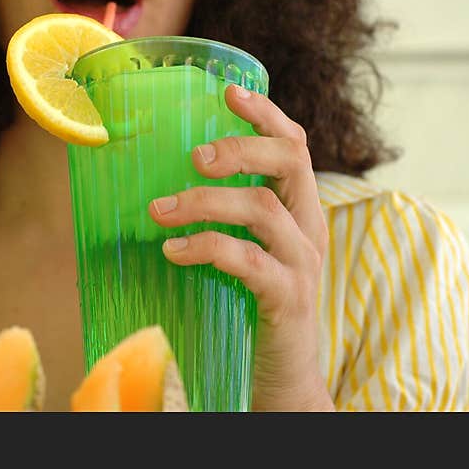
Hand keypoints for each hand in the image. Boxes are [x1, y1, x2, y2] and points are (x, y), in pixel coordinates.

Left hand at [148, 84, 334, 410]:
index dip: (266, 114)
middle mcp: (309, 229)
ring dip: (204, 202)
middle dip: (241, 147)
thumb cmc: (252, 304)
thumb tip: (162, 184)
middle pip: (290, 163)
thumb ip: (225, 217)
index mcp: (298, 210)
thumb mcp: (244, 251)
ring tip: (160, 210)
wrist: (282, 376)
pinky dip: (207, 248)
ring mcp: (303, 265)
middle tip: (194, 156)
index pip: (294, 146)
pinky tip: (173, 250)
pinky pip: (249, 261)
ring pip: (263, 210)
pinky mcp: (288, 299)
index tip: (228, 91)